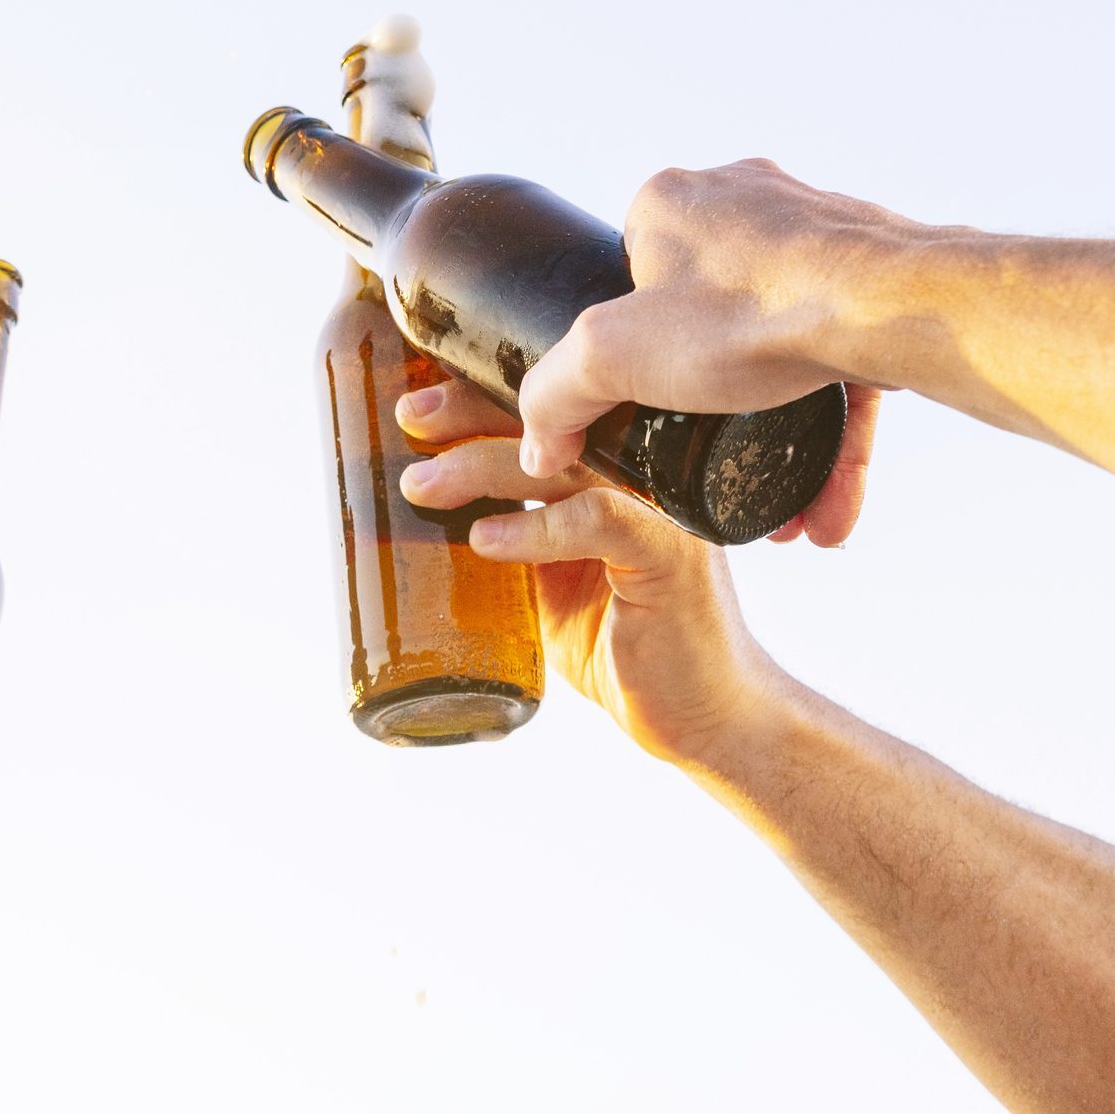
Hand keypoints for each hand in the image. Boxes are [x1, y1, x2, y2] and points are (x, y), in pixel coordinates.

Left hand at [397, 380, 780, 763]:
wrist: (703, 715)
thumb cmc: (626, 648)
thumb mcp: (549, 585)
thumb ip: (511, 539)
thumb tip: (428, 512)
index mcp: (615, 476)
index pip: (545, 417)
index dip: (479, 401)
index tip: (417, 407)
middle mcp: (642, 479)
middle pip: (554, 420)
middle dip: (472, 412)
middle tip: (411, 419)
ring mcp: (661, 511)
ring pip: (566, 461)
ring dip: (484, 467)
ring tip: (424, 485)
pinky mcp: (671, 554)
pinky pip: (597, 520)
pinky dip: (535, 529)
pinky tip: (485, 539)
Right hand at [517, 159, 909, 545]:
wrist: (898, 309)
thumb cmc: (752, 314)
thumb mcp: (612, 355)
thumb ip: (556, 398)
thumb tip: (539, 449)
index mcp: (670, 202)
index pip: (627, 280)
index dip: (631, 353)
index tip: (647, 415)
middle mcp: (744, 201)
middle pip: (705, 320)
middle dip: (712, 412)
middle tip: (713, 474)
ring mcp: (816, 235)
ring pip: (779, 349)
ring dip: (778, 439)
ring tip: (780, 515)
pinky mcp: (874, 279)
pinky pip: (842, 366)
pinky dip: (833, 439)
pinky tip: (829, 512)